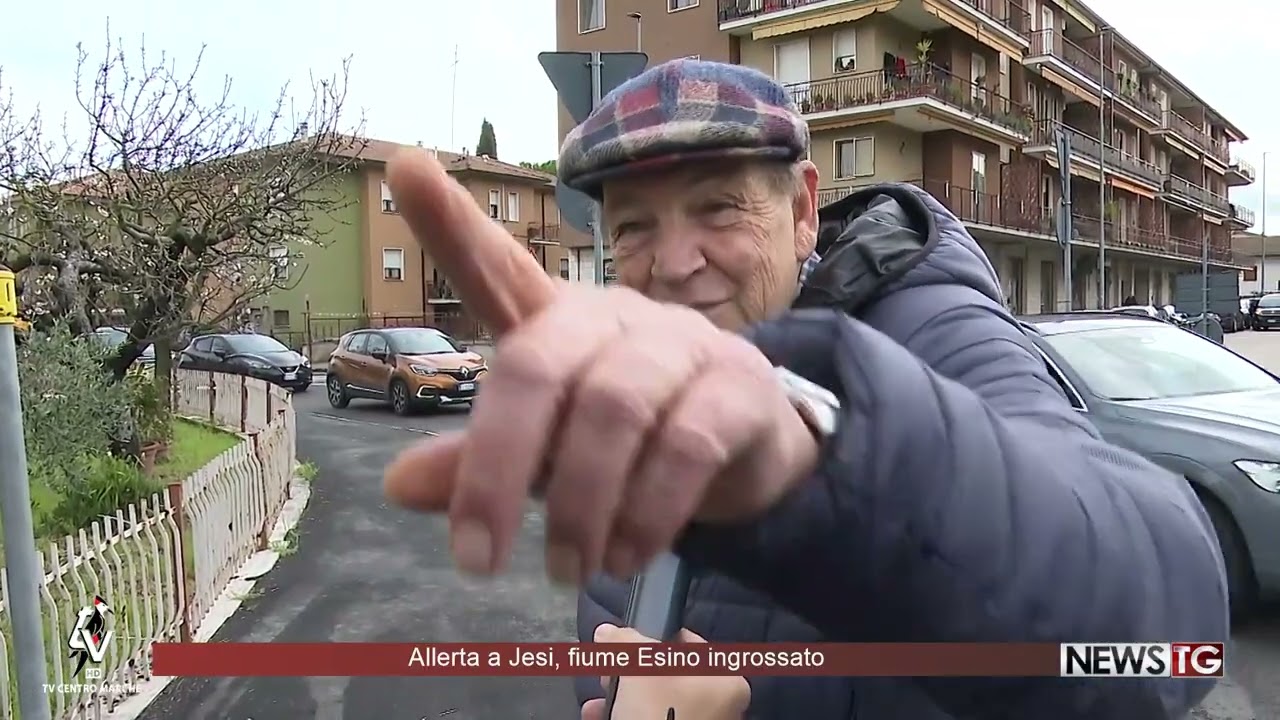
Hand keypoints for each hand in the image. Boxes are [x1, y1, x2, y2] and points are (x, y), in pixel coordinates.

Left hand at [381, 151, 818, 580]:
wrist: (745, 453)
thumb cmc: (624, 444)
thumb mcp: (547, 458)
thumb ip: (480, 464)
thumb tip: (397, 483)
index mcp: (554, 323)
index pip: (496, 265)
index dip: (451, 222)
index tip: (404, 165)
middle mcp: (611, 317)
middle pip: (536, 365)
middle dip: (497, 469)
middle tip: (478, 559)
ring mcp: (680, 343)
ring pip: (613, 410)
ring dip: (581, 506)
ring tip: (566, 571)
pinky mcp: (740, 385)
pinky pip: (685, 445)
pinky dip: (646, 512)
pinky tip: (624, 556)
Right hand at [580, 624, 748, 719]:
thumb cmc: (660, 712)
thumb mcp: (640, 667)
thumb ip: (624, 643)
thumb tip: (607, 632)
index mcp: (727, 681)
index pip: (690, 646)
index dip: (653, 640)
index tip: (625, 644)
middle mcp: (720, 708)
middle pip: (669, 677)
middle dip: (630, 674)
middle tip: (607, 673)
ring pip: (655, 705)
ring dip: (621, 699)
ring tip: (594, 703)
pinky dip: (625, 718)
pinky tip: (597, 717)